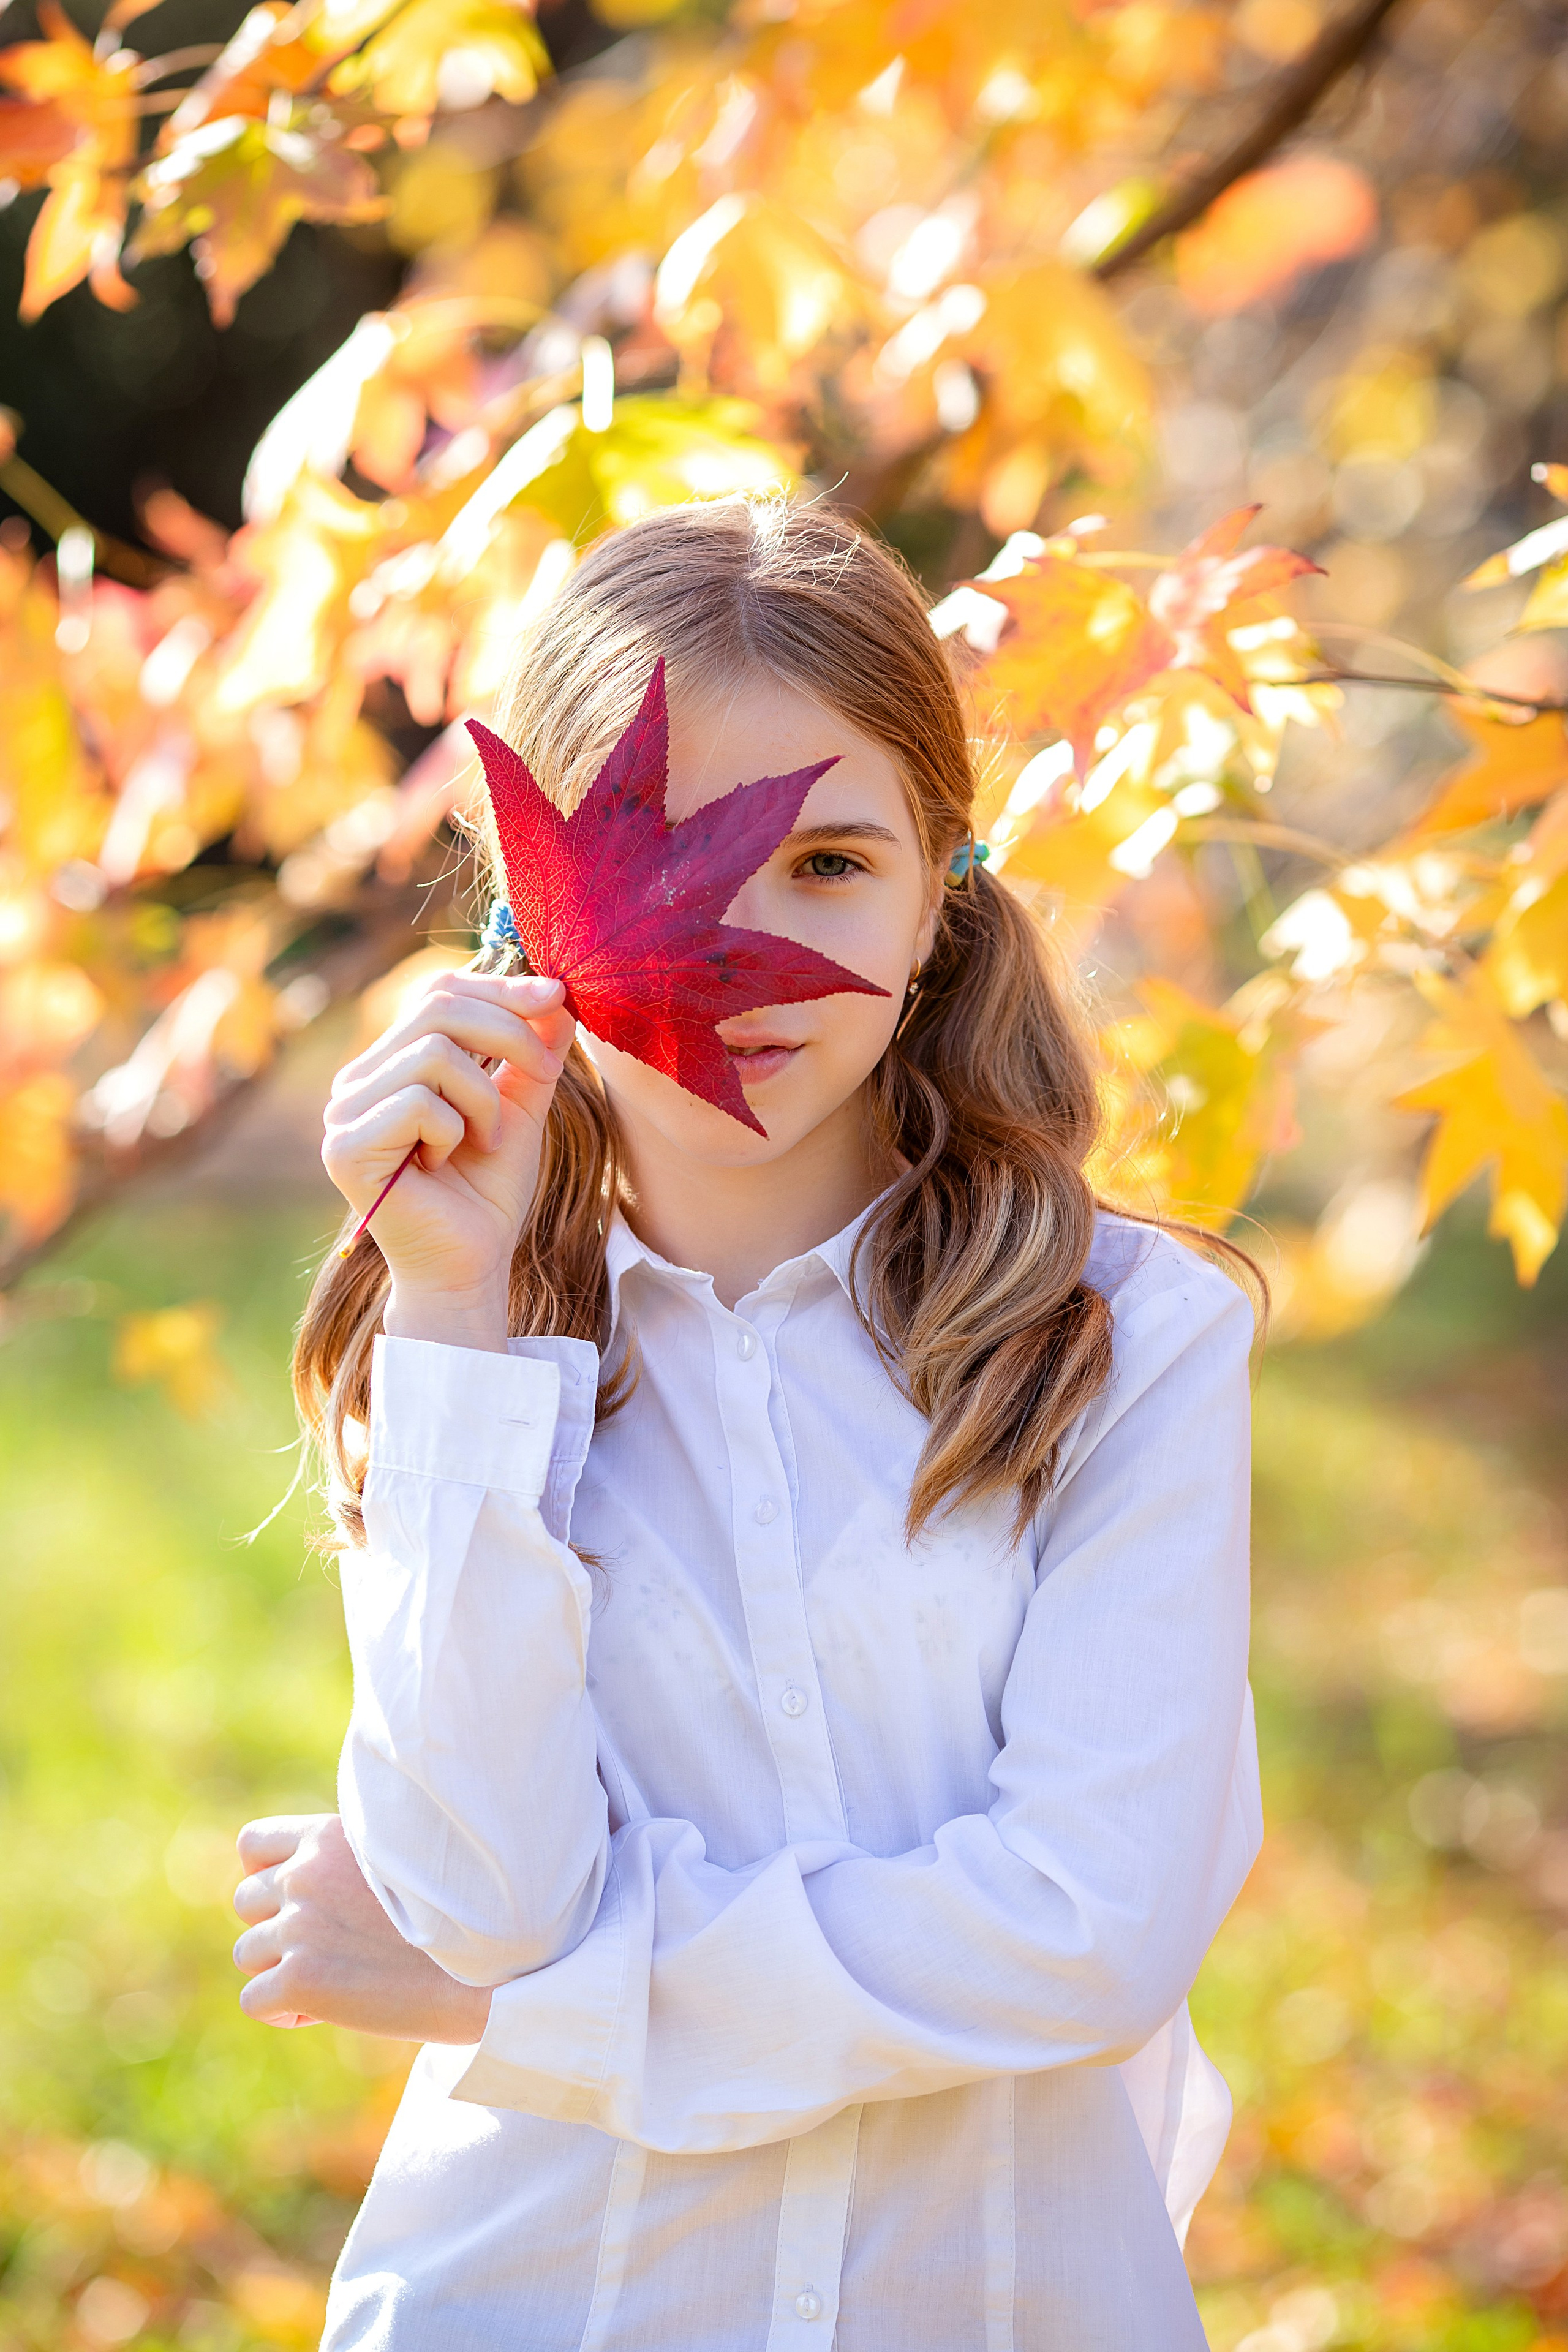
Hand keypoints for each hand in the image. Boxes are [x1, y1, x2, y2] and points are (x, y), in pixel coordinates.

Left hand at [232, 1814, 492, 2043]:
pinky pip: (255, 2001)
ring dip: (283, 1970)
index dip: (267, 1875)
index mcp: (329, 1836)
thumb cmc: (453, 1914)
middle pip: (247, 1902)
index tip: (300, 1900)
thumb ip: (341, 1863)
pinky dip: (285, 2012)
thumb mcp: (395, 1859)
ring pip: (248, 1953)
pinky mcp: (300, 1979)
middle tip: (332, 1948)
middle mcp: (306, 1875)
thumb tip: (294, 1888)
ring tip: (338, 1978)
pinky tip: (327, 2010)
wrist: (489, 1966)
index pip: (253, 1844)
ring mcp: (300, 1927)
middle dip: (277, 1927)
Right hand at [322, 969, 573, 1348]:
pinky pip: (418, 1101)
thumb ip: (531, 1053)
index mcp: (390, 1065)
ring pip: (433, 1052)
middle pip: (437, 1008)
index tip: (558, 995)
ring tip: (487, 1140)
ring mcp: (343, 1114)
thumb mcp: (520, 1109)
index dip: (500, 986)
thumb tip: (555, 993)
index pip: (438, 993)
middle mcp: (356, 1082)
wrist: (471, 1267)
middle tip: (546, 1072)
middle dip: (508, 1032)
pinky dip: (454, 1129)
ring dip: (484, 1097)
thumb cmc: (488, 1193)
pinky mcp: (345, 1148)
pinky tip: (446, 1164)